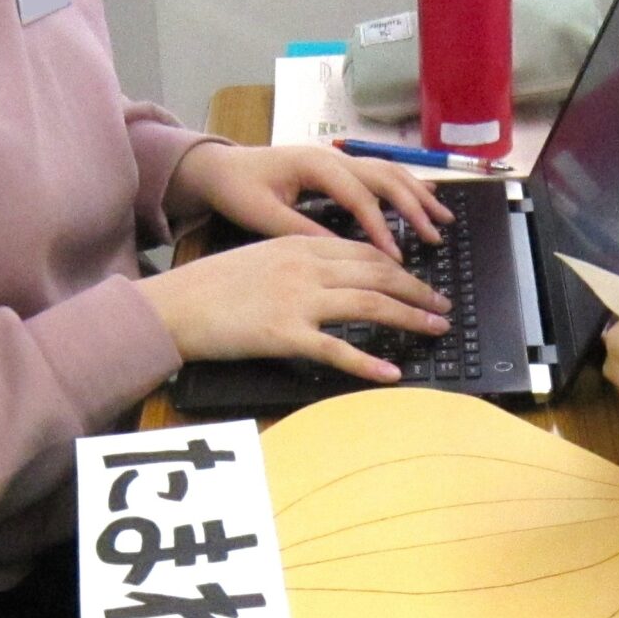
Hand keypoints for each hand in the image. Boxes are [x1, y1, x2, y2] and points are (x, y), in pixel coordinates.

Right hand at [139, 236, 450, 382]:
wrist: (175, 305)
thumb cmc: (212, 287)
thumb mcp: (263, 258)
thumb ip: (301, 262)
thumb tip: (336, 276)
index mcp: (301, 244)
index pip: (366, 252)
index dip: (402, 267)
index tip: (422, 282)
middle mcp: (306, 266)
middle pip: (378, 273)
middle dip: (418, 290)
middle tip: (443, 306)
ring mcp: (298, 299)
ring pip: (370, 303)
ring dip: (409, 317)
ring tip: (435, 329)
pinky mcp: (286, 333)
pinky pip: (338, 348)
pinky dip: (369, 362)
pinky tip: (391, 373)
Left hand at [167, 142, 451, 261]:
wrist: (219, 167)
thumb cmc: (238, 190)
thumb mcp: (263, 215)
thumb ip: (303, 231)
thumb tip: (344, 254)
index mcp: (314, 165)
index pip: (359, 195)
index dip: (380, 226)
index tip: (396, 258)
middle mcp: (333, 156)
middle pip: (385, 177)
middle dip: (414, 207)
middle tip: (435, 237)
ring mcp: (338, 158)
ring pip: (389, 171)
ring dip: (418, 194)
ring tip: (443, 219)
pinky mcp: (339, 167)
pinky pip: (380, 173)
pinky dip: (406, 187)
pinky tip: (424, 200)